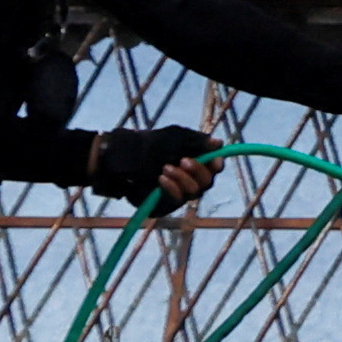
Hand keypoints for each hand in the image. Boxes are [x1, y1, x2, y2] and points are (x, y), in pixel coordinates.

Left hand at [88, 128, 222, 210]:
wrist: (121, 157)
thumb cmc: (148, 144)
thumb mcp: (174, 137)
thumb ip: (197, 141)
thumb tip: (219, 143)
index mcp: (195, 161)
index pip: (215, 167)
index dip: (216, 164)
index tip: (213, 160)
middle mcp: (189, 179)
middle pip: (208, 182)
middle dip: (198, 171)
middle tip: (183, 161)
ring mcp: (178, 193)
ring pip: (194, 192)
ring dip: (183, 179)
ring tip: (165, 168)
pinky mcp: (166, 203)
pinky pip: (177, 201)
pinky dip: (172, 188)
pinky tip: (160, 179)